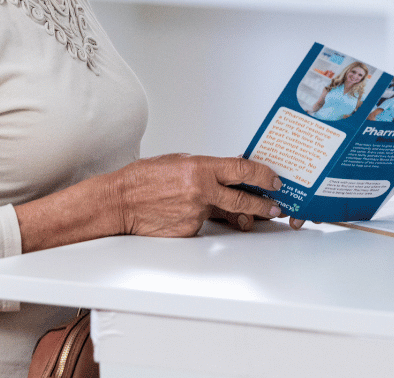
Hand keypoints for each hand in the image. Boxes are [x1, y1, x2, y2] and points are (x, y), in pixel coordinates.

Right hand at [108, 154, 283, 237]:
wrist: (119, 203)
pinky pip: (203, 225)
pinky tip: (185, 214)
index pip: (242, 170)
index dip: (263, 175)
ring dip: (232, 214)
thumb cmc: (143, 179)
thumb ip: (205, 168)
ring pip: (222, 213)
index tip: (275, 180)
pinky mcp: (188, 231)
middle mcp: (200, 191)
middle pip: (242, 199)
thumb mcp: (178, 162)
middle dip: (263, 204)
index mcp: (200, 168)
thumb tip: (228, 173)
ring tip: (243, 216)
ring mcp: (195, 213)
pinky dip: (200, 220)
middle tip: (275, 206)